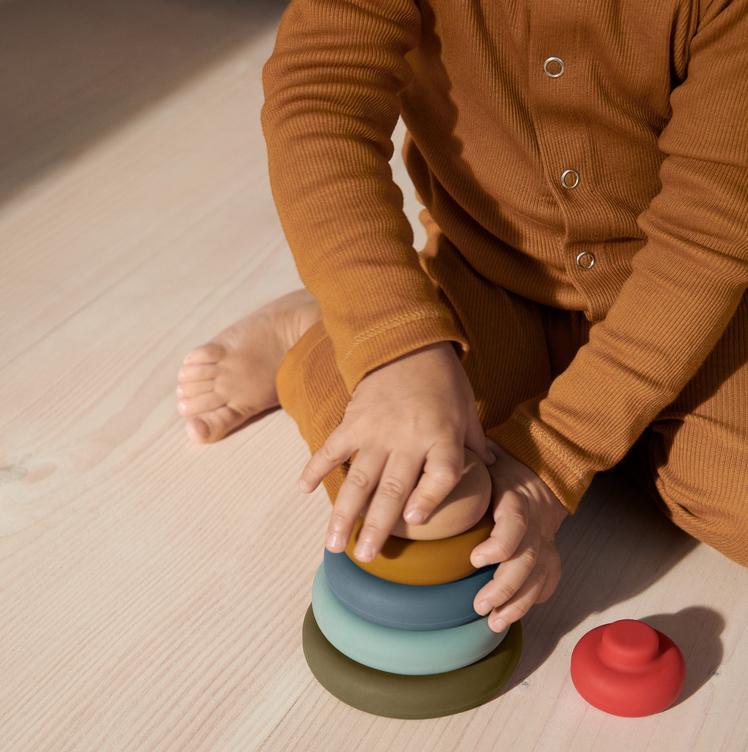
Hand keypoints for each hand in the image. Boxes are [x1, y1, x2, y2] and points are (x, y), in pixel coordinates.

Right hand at [297, 341, 495, 561]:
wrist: (408, 343)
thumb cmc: (444, 381)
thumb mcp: (467, 411)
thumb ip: (475, 444)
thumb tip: (489, 470)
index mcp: (442, 436)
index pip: (440, 474)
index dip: (429, 498)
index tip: (417, 521)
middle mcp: (408, 438)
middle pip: (393, 488)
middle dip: (378, 526)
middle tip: (367, 557)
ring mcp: (376, 431)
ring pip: (359, 478)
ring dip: (345, 513)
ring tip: (333, 544)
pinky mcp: (353, 421)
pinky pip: (331, 448)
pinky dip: (315, 468)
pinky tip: (302, 490)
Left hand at [470, 438, 567, 632]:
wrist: (537, 472)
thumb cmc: (497, 471)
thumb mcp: (481, 461)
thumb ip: (460, 467)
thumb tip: (423, 475)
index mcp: (516, 498)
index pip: (515, 522)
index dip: (500, 543)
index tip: (475, 559)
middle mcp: (535, 522)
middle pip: (527, 558)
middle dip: (505, 586)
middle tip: (479, 605)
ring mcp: (544, 540)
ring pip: (539, 574)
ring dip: (517, 601)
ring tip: (493, 620)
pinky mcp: (547, 554)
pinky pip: (547, 580)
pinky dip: (532, 599)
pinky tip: (511, 615)